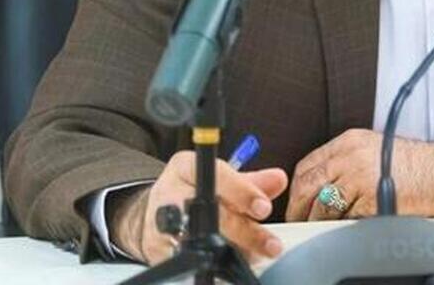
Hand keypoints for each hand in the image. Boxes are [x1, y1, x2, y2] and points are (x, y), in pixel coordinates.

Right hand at [108, 150, 288, 264]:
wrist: (156, 214)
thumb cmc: (191, 191)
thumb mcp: (218, 179)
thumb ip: (250, 182)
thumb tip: (278, 180)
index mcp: (186, 167)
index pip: (216, 177)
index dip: (242, 193)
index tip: (263, 207)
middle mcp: (171, 193)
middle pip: (210, 214)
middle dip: (244, 231)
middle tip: (270, 243)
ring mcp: (162, 224)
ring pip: (202, 241)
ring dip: (234, 251)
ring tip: (257, 255)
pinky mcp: (159, 251)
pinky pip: (190, 260)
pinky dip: (215, 265)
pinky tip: (231, 265)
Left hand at [284, 128, 433, 220]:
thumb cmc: (415, 165)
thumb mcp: (373, 149)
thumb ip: (345, 162)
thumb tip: (321, 187)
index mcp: (349, 142)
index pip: (308, 165)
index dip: (297, 188)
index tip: (296, 202)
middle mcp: (351, 156)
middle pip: (308, 184)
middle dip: (298, 207)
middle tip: (298, 221)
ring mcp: (360, 178)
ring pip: (323, 206)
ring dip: (318, 220)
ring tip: (320, 228)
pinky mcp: (372, 200)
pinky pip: (345, 219)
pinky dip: (342, 227)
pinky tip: (345, 229)